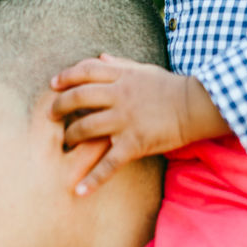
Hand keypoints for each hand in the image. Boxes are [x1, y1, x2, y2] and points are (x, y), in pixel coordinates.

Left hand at [50, 55, 228, 193]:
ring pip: (86, 128)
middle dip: (59, 106)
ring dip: (71, 137)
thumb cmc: (171, 87)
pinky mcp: (134, 143)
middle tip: (50, 116)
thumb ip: (120, 64)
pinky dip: (92, 179)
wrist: (196, 106)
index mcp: (122, 76)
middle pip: (78, 98)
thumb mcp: (145, 70)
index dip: (66, 76)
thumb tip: (100, 56)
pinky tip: (79, 191)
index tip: (53, 84)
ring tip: (66, 143)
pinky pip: (108, 163)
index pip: (86, 71)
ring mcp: (125, 120)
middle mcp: (119, 96)